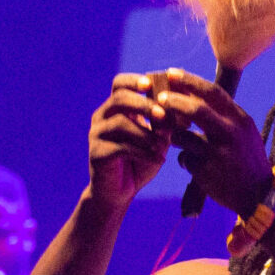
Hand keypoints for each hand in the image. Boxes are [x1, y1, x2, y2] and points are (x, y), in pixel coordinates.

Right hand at [87, 74, 174, 207]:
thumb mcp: (156, 140)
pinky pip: (121, 147)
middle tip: (162, 114)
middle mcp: (102, 117)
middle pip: (119, 98)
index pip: (119, 84)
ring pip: (120, 123)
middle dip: (144, 104)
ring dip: (146, 133)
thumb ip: (164, 124)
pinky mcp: (96, 154)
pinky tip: (159, 161)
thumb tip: (178, 108)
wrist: (119, 193)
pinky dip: (143, 153)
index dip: (134, 80)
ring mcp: (96, 135)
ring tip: (163, 145)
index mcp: (116, 108)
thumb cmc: (140, 162)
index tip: (150, 84)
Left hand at [147, 69, 271, 214]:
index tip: (171, 73)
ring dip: (174, 135)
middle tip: (159, 98)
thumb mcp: (243, 132)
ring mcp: (218, 154)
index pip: (213, 92)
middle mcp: (231, 134)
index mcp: (240, 120)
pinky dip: (184, 159)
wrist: (258, 196)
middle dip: (174, 101)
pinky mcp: (207, 172)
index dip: (189, 81)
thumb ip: (223, 115)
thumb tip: (193, 94)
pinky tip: (192, 164)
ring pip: (183, 136)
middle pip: (196, 110)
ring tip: (176, 138)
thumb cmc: (247, 159)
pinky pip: (184, 159)